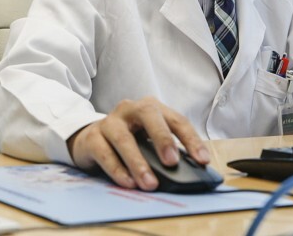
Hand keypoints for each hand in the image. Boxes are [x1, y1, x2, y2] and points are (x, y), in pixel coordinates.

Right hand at [65, 96, 210, 189]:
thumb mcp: (149, 140)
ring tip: (150, 184)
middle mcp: (130, 109)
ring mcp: (110, 122)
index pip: (175, 119)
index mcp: (151, 108)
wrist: (90, 138)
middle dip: (162, 138)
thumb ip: (166, 151)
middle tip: (172, 162)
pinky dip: (117, 170)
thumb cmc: (128, 139)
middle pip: (148, 115)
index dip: (191, 139)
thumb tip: (189, 172)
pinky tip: (128, 183)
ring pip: (123, 138)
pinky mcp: (92, 137)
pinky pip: (105, 153)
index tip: (202, 160)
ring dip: (138, 162)